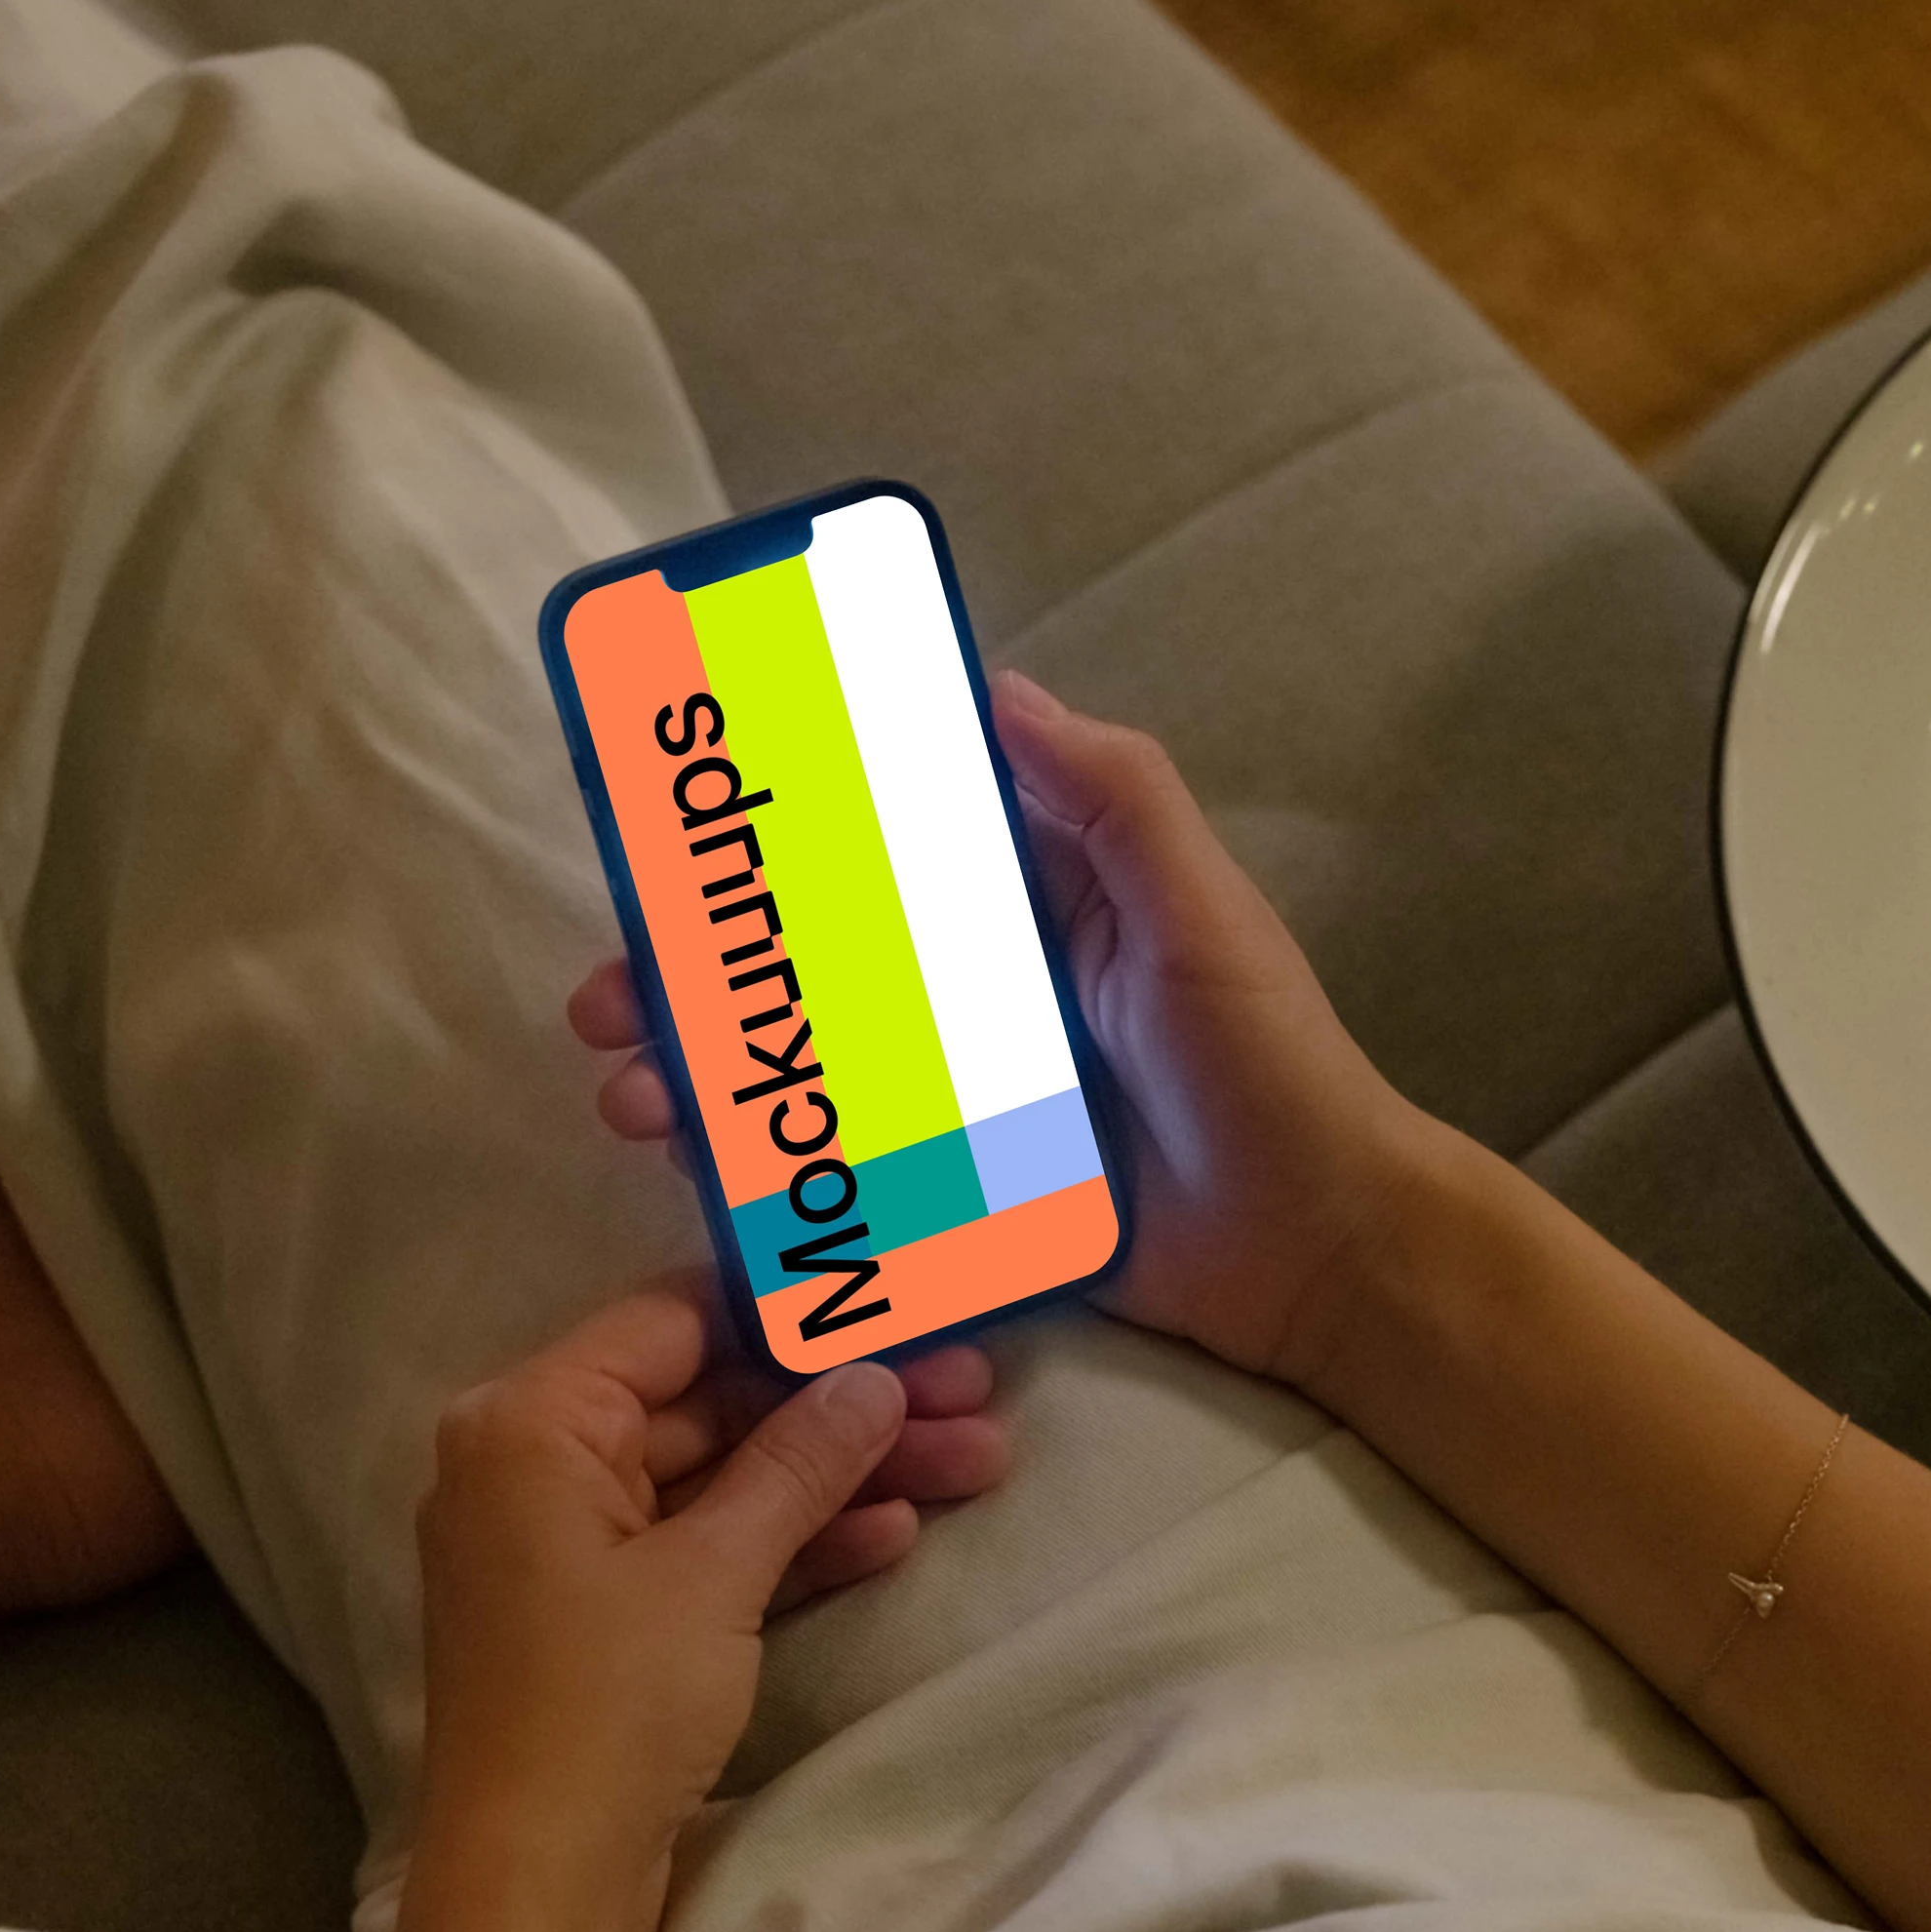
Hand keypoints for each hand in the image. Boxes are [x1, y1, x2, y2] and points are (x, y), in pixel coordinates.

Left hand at [411, 1283, 1000, 1931]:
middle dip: (843, 1402)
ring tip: (980, 1461)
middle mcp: (537, 1465)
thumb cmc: (603, 1709)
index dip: (795, 1310)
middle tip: (976, 1389)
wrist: (534, 1888)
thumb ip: (797, 1464)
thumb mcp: (713, 1575)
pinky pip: (711, 1549)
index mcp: (531, 1423)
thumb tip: (872, 1378)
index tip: (902, 1298)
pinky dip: (794, 1541)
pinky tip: (900, 1530)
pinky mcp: (610, 1619)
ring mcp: (574, 1545)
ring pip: (725, 1480)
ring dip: (842, 1473)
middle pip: (711, 1400)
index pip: (674, 1321)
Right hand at [564, 672, 1441, 1393]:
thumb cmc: (1265, 1064)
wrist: (1318, 1247)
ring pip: (799, 1075)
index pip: (872, 848)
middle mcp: (974, 999)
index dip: (768, 838)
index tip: (667, 831)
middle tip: (612, 998)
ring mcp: (959, 1105)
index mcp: (1022, 908)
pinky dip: (765, 1178)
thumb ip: (1112, 796)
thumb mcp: (1195, 908)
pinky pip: (844, 1179)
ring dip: (701, 1078)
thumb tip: (998, 684)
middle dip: (692, 978)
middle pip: (802, 970)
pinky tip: (702, 1180)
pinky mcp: (962, 1201)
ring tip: (634, 1095)